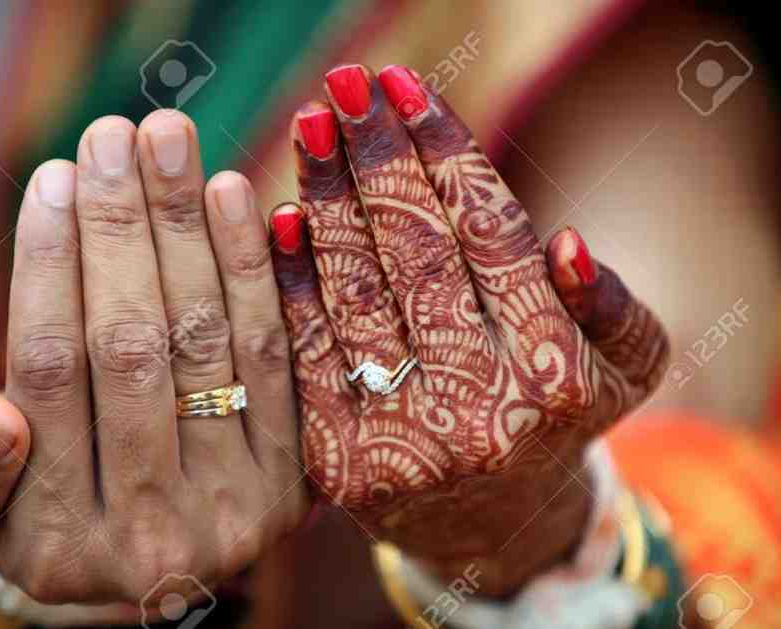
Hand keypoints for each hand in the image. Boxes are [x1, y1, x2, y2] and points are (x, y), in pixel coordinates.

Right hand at [0, 111, 307, 607]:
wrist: (152, 562)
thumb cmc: (46, 520)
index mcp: (57, 540)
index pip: (49, 375)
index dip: (49, 267)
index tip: (55, 177)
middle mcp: (151, 532)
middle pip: (130, 347)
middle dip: (120, 229)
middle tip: (113, 134)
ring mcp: (232, 508)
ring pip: (204, 340)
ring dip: (186, 229)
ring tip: (169, 141)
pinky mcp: (293, 478)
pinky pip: (273, 356)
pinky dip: (252, 269)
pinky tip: (231, 194)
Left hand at [271, 65, 667, 594]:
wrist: (487, 524)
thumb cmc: (556, 419)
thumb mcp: (623, 368)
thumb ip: (612, 306)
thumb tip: (564, 241)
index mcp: (553, 375)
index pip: (489, 235)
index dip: (443, 152)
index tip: (402, 87)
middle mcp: (481, 411)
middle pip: (416, 253)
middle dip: (376, 160)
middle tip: (344, 89)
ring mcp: (403, 439)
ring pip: (357, 292)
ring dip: (327, 200)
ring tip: (312, 131)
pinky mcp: (338, 458)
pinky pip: (307, 349)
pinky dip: (292, 278)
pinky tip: (281, 213)